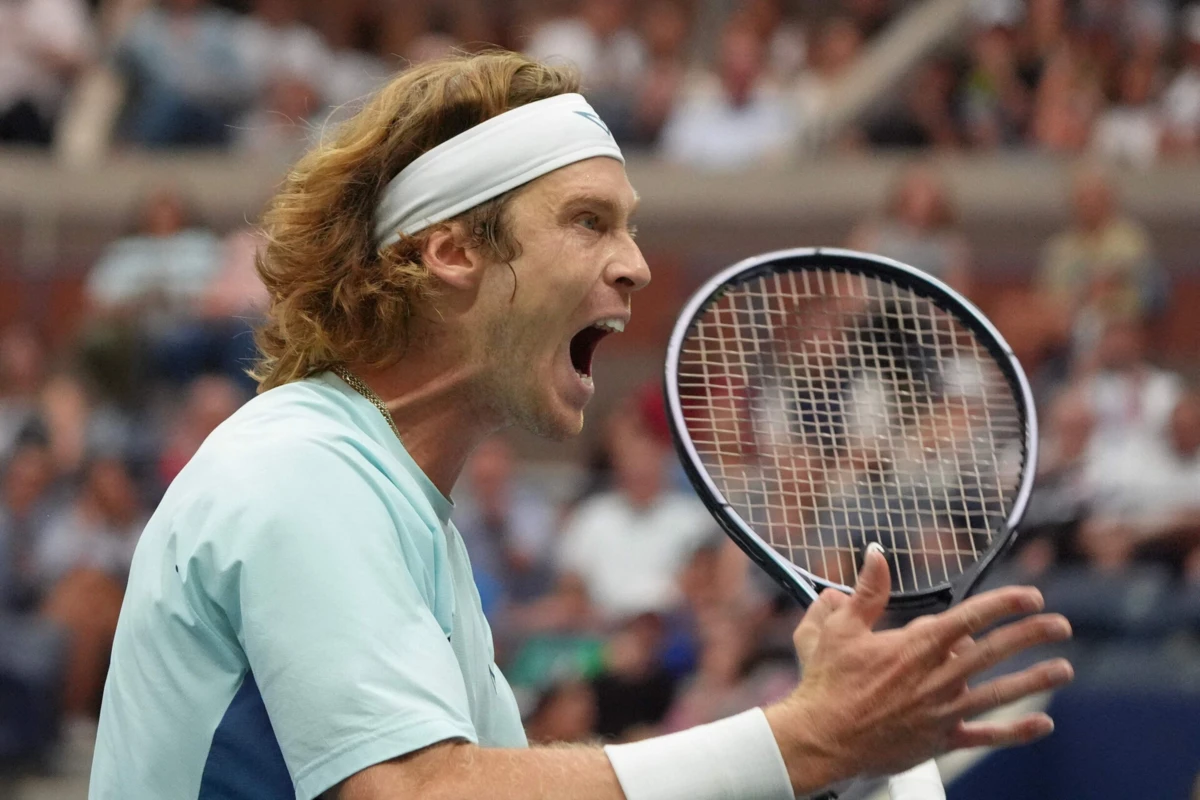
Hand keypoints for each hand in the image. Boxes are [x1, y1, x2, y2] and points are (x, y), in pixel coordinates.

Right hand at [765, 545, 1073, 792]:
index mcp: (915, 646)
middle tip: (1060, 624)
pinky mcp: (939, 740)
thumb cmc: (826, 683)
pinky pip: (985, 736)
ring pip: (998, 692)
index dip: (1004, 603)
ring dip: (1035, 679)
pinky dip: (1015, 732)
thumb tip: (876, 553)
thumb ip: (865, 590)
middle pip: (994, 651)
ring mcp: (941, 711)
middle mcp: (936, 677)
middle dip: (1031, 634)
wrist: (822, 739)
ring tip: (1064, 669)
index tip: (1030, 594)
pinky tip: (1042, 725)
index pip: (970, 617)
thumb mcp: (838, 628)